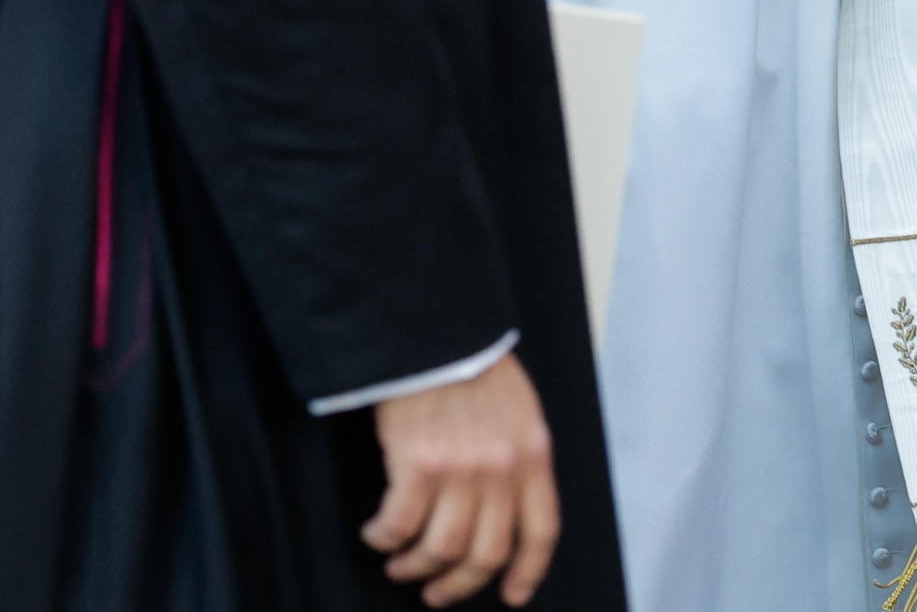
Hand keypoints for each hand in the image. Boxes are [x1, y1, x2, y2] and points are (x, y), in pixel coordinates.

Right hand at [360, 353, 558, 606]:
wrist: (436, 331)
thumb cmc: (472, 364)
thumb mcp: (519, 410)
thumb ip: (518, 457)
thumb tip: (504, 506)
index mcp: (533, 456)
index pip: (540, 531)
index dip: (528, 571)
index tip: (513, 595)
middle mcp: (503, 471)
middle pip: (486, 554)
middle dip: (459, 585)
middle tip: (437, 593)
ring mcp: (462, 471)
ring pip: (441, 550)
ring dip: (416, 567)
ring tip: (399, 565)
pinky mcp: (419, 467)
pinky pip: (399, 526)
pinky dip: (384, 539)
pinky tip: (376, 535)